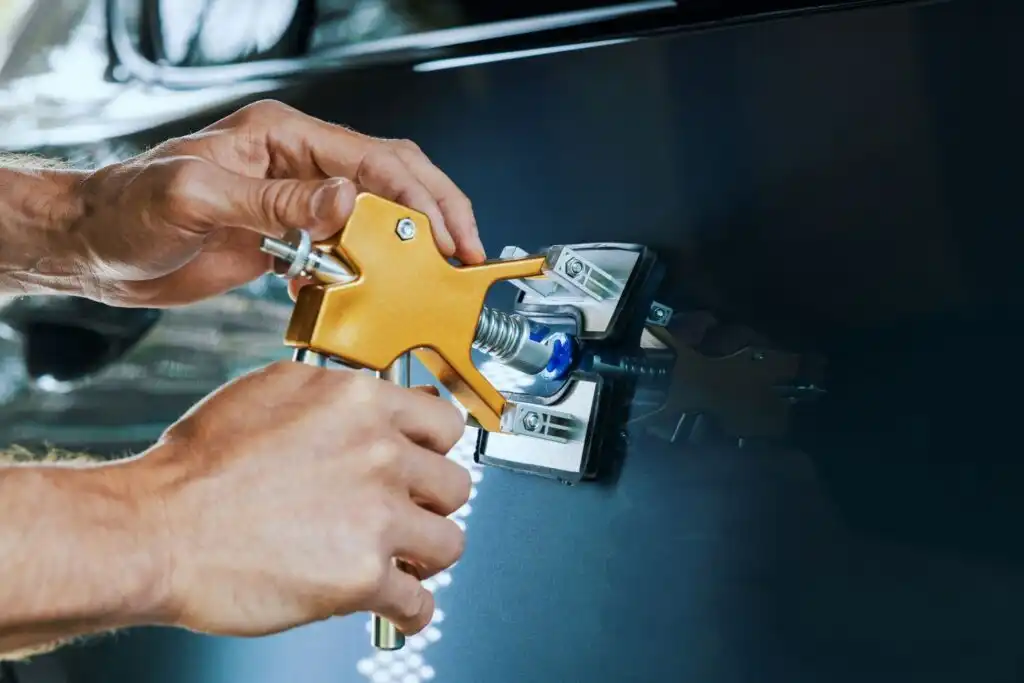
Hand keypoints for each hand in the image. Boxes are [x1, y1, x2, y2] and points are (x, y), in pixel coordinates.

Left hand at [70, 99, 484, 306]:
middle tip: (465, 254)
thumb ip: (274, 200)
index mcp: (282, 138)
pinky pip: (342, 250)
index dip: (420, 197)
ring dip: (404, 248)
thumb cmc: (128, 209)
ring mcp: (293, 203)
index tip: (448, 235)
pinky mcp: (285, 239)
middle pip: (389, 181)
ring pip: (373, 217)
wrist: (95, 249)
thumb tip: (347, 200)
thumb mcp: (197, 199)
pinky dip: (363, 272)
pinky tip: (370, 293)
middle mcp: (296, 166)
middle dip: (433, 216)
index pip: (373, 159)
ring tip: (432, 279)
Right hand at [137, 360, 470, 636]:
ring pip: (447, 541)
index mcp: (360, 403)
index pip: (443, 422)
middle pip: (453, 483)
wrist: (157, 529)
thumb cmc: (197, 466)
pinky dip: (411, 609)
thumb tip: (362, 399)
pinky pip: (417, 600)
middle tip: (412, 511)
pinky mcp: (363, 575)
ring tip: (407, 558)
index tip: (431, 460)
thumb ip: (330, 392)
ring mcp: (376, 515)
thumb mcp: (268, 391)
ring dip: (427, 554)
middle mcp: (379, 454)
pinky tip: (399, 606)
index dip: (435, 448)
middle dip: (432, 501)